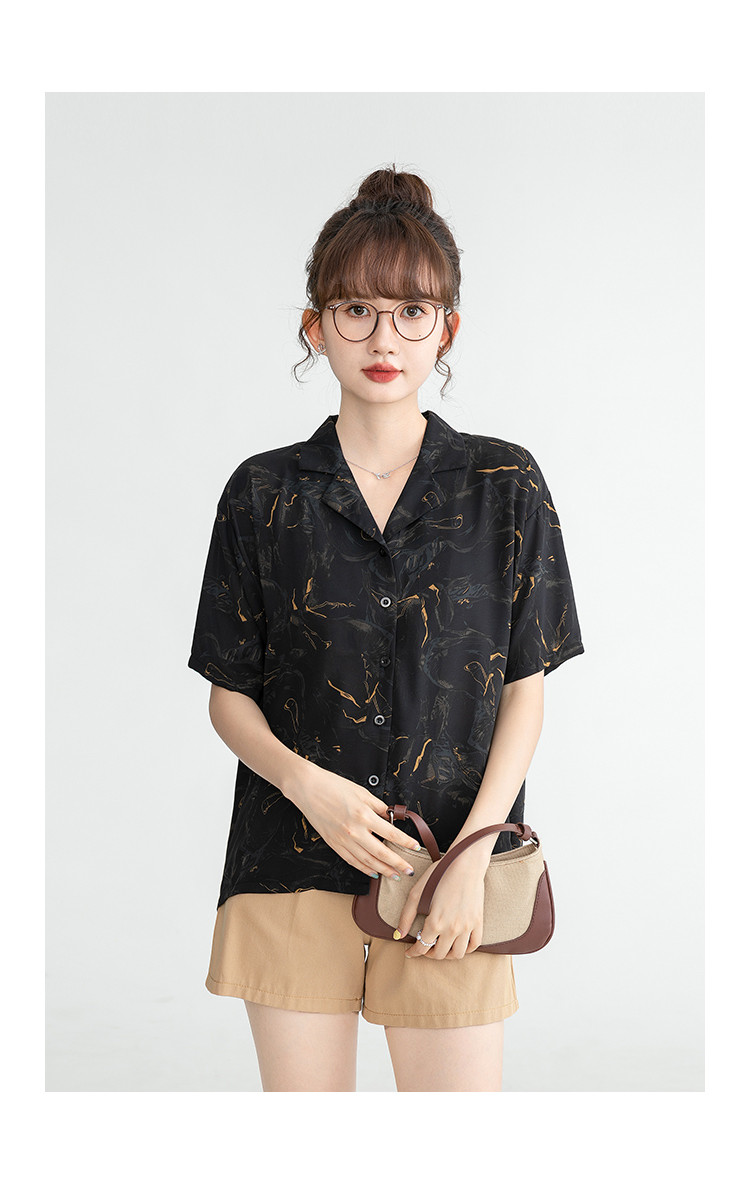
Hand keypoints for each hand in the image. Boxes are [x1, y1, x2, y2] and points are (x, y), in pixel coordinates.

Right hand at [286, 764, 420, 879]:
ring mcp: (343, 840)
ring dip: (383, 870)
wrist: (307, 788)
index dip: (406, 842)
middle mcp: (355, 831)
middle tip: (410, 871)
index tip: (415, 846)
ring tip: (395, 875)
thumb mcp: (361, 792)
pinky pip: (352, 861)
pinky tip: (373, 872)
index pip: (391, 833)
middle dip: (398, 863)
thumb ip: (378, 806)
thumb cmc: (333, 786)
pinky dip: (364, 869)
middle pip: (382, 852)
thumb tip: (390, 816)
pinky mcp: (333, 844)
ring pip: (367, 861)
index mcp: (364, 815)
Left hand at [398, 854, 485, 959]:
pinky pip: (474, 945)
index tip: (409, 952)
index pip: (422, 948)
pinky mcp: (478, 922)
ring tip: (441, 945)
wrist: (465, 863)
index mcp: (435, 922)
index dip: (413, 952)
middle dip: (428, 953)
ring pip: (457, 954)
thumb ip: (406, 916)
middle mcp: (452, 929)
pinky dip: (466, 948)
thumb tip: (398, 935)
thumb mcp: (416, 893)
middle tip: (424, 945)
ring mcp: (467, 927)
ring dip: (447, 954)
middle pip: (439, 954)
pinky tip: (458, 942)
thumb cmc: (439, 874)